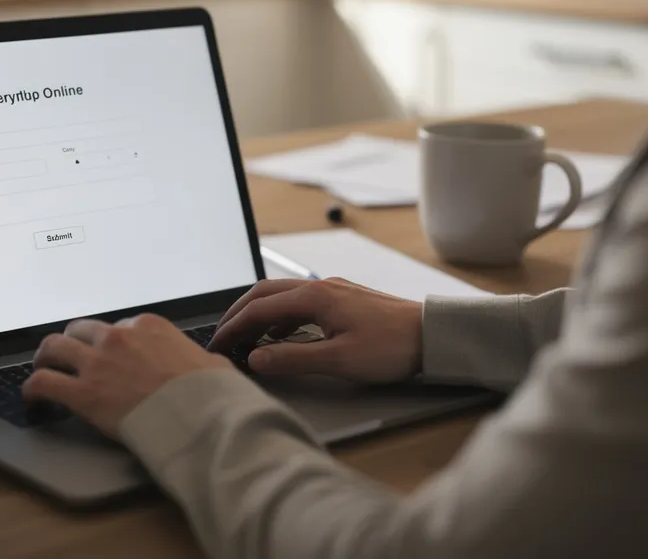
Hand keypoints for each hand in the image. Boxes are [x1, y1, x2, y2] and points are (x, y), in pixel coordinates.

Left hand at [22, 314, 233, 437]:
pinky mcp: (83, 394)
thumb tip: (203, 366)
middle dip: (74, 342)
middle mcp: (118, 337)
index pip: (119, 326)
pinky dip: (33, 388)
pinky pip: (43, 382)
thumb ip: (194, 358)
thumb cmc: (211, 393)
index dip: (111, 341)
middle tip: (70, 356)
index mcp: (149, 326)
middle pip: (81, 330)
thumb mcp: (210, 362)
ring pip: (54, 347)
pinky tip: (32, 397)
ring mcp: (98, 364)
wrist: (200, 416)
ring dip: (46, 356)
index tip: (109, 354)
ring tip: (43, 367)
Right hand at [209, 278, 423, 383]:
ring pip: (282, 295)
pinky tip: (281, 334)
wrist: (431, 335)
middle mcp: (320, 287)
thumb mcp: (338, 359)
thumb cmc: (391, 346)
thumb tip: (255, 358)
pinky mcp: (343, 299)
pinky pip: (299, 301)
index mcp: (314, 297)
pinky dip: (280, 315)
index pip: (258, 309)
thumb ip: (292, 358)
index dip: (233, 327)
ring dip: (259, 314)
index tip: (216, 345)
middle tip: (222, 336)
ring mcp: (332, 291)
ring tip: (246, 337)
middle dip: (239, 314)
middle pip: (265, 294)